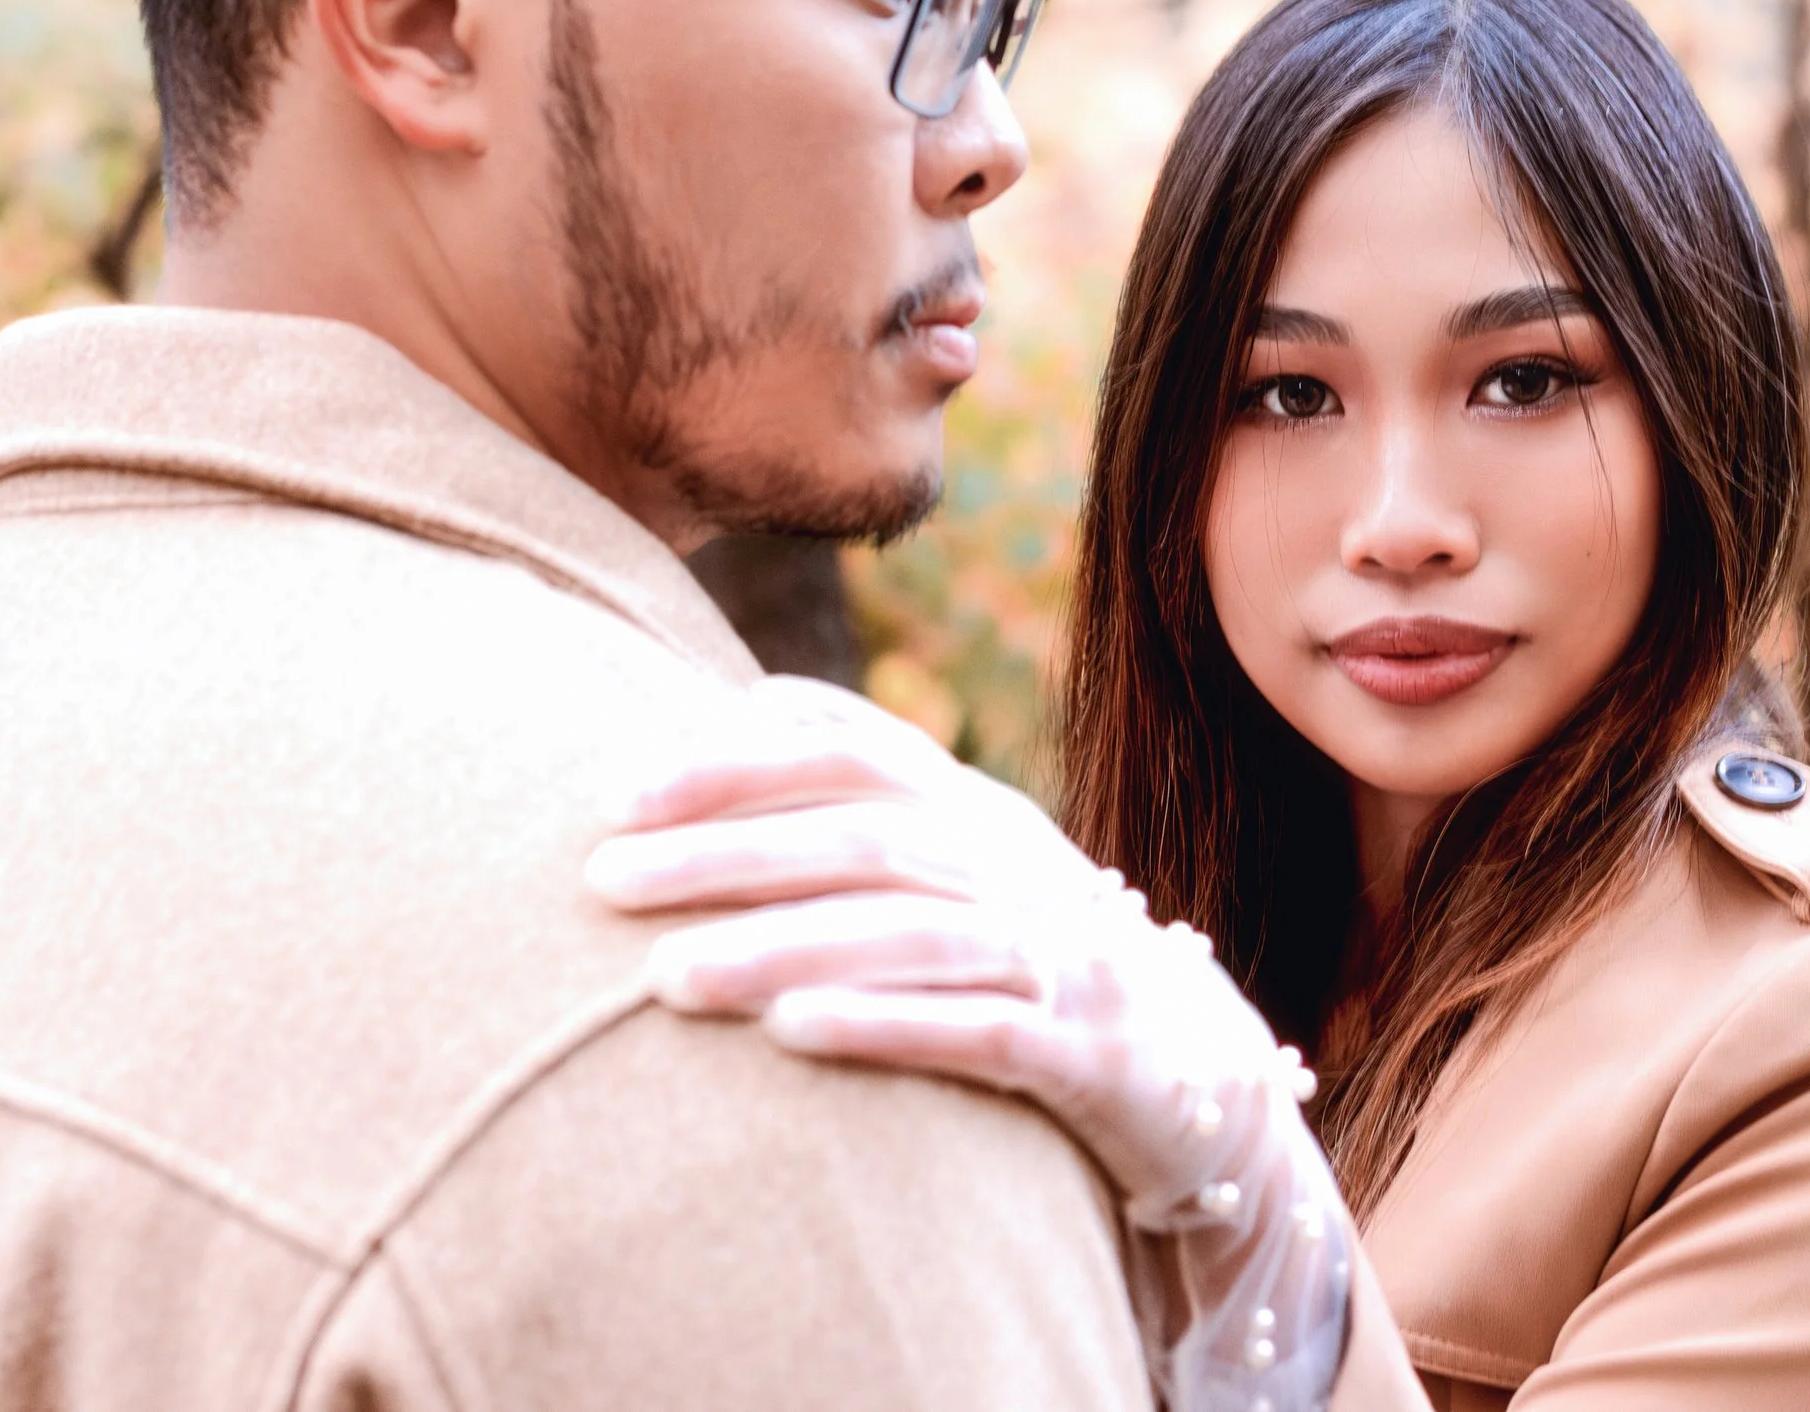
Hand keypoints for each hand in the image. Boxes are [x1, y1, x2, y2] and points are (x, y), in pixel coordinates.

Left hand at [586, 677, 1354, 1411]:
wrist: (1207, 1075)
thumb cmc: (1037, 967)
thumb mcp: (959, 875)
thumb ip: (862, 816)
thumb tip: (724, 735)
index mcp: (972, 808)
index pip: (847, 747)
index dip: (733, 759)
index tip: (615, 794)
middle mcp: (1014, 862)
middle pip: (861, 836)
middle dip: (724, 855)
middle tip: (602, 884)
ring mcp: (1059, 951)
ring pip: (909, 932)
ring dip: (780, 948)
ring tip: (664, 979)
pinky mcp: (1089, 1049)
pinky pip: (979, 1030)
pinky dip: (885, 1024)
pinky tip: (791, 1035)